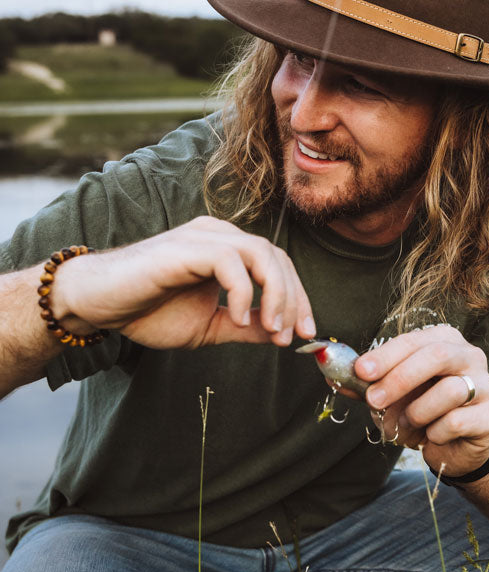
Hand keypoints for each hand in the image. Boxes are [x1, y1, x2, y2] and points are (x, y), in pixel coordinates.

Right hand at [50, 216, 315, 349]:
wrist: (98, 304)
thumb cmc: (147, 312)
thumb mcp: (208, 327)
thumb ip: (245, 327)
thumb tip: (283, 335)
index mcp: (227, 250)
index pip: (278, 265)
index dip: (298, 297)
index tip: (306, 334)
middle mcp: (219, 235)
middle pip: (277, 257)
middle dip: (294, 298)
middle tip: (295, 336)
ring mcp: (203, 236)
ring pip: (260, 253)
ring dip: (275, 294)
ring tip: (272, 329)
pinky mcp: (186, 246)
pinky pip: (230, 261)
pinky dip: (243, 291)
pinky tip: (239, 318)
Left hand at [354, 325, 488, 477]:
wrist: (458, 446)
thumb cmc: (422, 411)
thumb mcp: (390, 395)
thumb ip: (364, 383)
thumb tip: (330, 372)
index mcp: (444, 341)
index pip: (413, 340)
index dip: (386, 355)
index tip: (360, 371)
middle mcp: (469, 356)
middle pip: (437, 356)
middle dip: (400, 378)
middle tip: (374, 399)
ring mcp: (485, 385)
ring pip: (449, 391)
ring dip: (417, 412)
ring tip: (407, 425)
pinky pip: (457, 421)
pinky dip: (435, 432)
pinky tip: (432, 435)